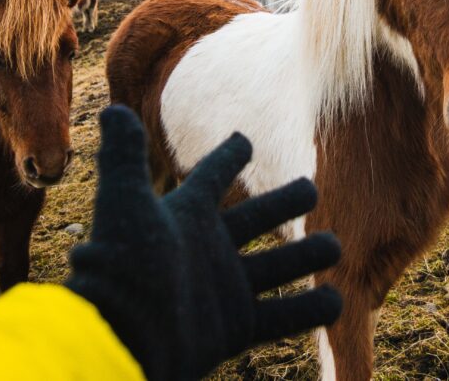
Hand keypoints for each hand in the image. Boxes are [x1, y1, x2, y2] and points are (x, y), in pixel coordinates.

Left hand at [66, 106, 341, 379]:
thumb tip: (111, 110)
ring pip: (277, 266)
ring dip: (306, 255)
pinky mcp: (234, 327)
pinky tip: (337, 302)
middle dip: (282, 203)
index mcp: (185, 216)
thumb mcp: (125, 203)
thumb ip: (124, 157)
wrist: (124, 338)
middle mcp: (206, 250)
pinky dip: (309, 309)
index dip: (228, 157)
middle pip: (255, 218)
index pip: (212, 177)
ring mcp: (222, 289)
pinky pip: (281, 316)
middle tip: (311, 188)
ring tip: (335, 245)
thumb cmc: (125, 267)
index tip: (244, 141)